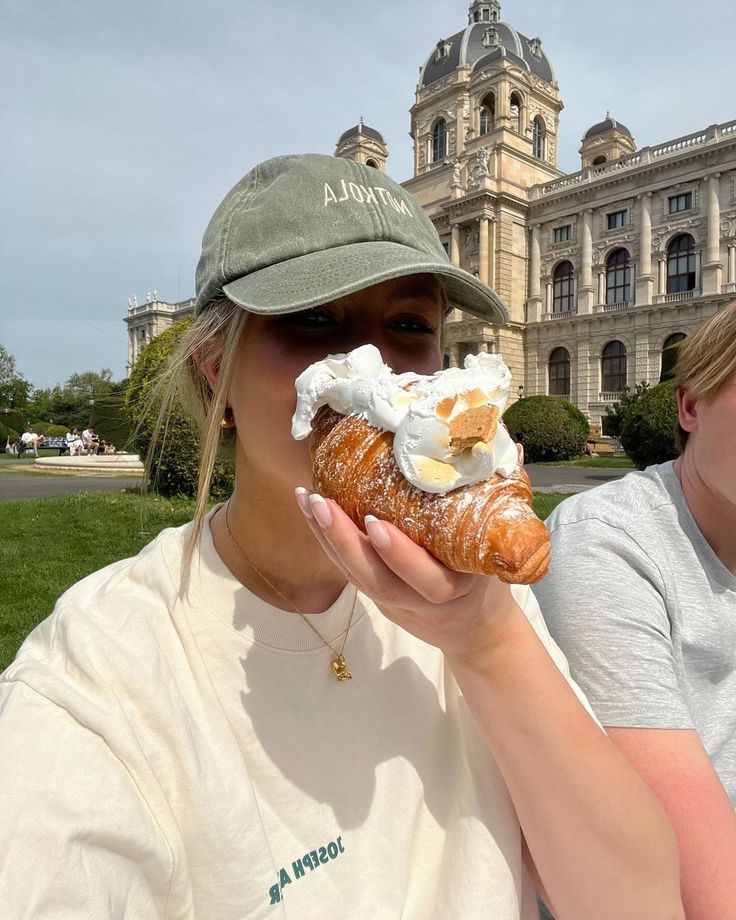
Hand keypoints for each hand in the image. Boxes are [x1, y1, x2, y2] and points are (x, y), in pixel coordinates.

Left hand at [295, 488, 519, 662]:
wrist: (476, 634)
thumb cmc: (488, 582)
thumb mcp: (500, 549)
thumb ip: (502, 502)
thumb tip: (510, 448)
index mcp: (455, 590)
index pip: (424, 580)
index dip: (398, 556)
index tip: (376, 524)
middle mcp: (418, 600)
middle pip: (374, 580)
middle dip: (344, 543)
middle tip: (322, 503)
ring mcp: (392, 601)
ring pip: (353, 575)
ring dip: (326, 536)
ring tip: (307, 498)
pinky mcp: (374, 596)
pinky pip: (347, 569)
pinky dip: (326, 540)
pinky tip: (310, 508)